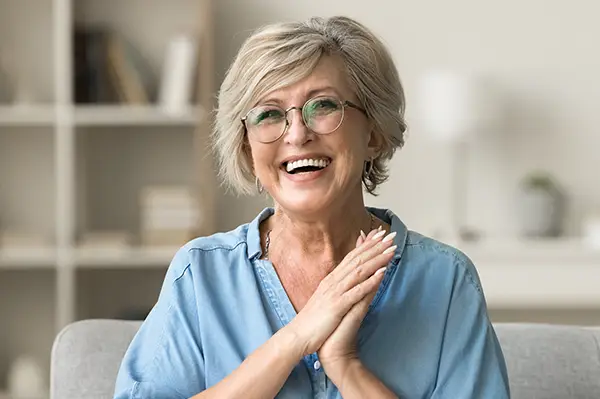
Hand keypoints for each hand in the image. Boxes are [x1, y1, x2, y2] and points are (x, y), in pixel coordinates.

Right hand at [285, 227, 395, 356]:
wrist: (298, 336)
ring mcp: (335, 292)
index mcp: (331, 280)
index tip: (380, 234)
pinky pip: (357, 291)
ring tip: (391, 249)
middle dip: (375, 247)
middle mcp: (333, 282)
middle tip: (391, 236)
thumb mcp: (325, 299)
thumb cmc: (313, 321)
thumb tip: (346, 278)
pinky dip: (370, 280)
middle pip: (357, 259)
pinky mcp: (337, 305)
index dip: (367, 245)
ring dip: (377, 259)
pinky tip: (382, 273)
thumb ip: (337, 286)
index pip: (351, 257)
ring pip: (359, 271)